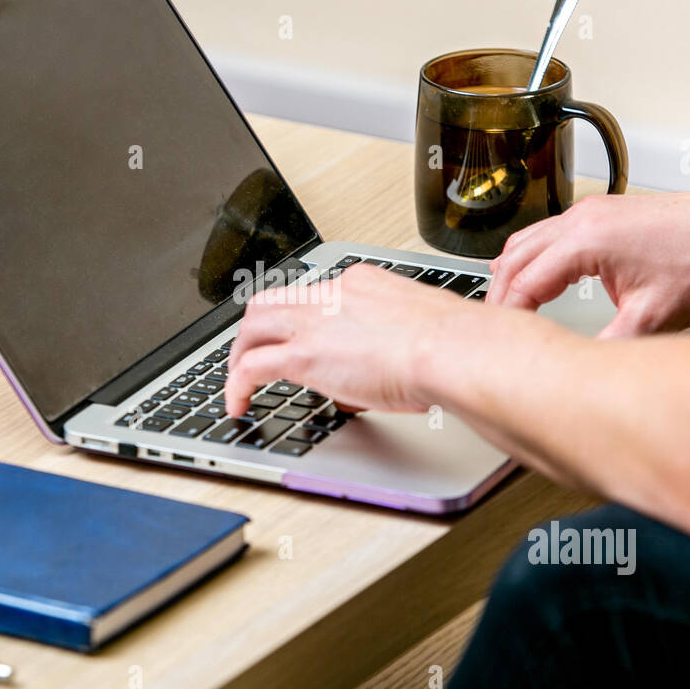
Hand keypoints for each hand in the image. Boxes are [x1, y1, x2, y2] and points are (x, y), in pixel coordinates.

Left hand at [224, 265, 465, 416]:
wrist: (451, 351)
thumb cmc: (453, 346)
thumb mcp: (422, 330)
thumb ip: (400, 340)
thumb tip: (395, 366)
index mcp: (362, 283)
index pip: (318, 297)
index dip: (306, 322)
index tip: (306, 340)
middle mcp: (332, 295)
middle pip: (274, 300)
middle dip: (258, 328)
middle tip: (255, 353)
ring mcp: (314, 322)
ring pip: (253, 325)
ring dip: (240, 352)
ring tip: (238, 381)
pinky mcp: (303, 356)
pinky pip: (251, 367)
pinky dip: (236, 385)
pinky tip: (238, 405)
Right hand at [485, 173, 689, 335]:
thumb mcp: (654, 317)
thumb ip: (610, 347)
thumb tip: (585, 373)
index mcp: (584, 241)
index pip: (524, 282)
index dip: (507, 315)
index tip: (502, 340)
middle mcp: (581, 220)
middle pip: (515, 258)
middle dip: (500, 295)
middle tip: (495, 329)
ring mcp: (590, 212)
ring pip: (527, 240)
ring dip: (512, 273)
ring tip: (505, 306)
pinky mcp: (602, 213)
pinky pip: (548, 233)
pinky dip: (531, 257)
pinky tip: (534, 273)